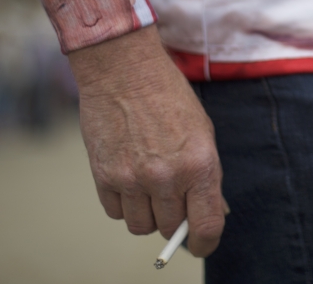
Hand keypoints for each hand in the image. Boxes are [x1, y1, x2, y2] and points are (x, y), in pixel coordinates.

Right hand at [68, 27, 225, 256]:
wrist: (125, 70)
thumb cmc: (168, 97)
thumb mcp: (202, 132)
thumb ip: (205, 174)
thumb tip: (209, 211)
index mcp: (199, 165)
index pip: (206, 226)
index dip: (205, 242)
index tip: (200, 243)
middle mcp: (167, 177)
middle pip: (170, 228)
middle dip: (174, 219)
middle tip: (171, 197)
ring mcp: (133, 179)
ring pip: (141, 226)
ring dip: (147, 213)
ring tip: (147, 185)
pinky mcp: (104, 176)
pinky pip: (116, 212)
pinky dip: (122, 203)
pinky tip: (127, 178)